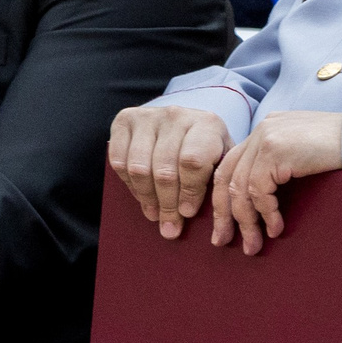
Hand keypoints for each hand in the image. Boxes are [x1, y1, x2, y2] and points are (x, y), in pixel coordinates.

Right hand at [108, 105, 233, 238]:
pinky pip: (119, 160)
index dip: (189, 192)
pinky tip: (141, 194)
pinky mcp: (125, 120)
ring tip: (155, 214)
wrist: (183, 120)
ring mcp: (149, 116)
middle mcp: (177, 115)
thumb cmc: (206, 147)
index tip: (187, 213)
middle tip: (170, 227)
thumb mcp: (222, 159)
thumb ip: (219, 183)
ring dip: (147, 198)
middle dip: (167, 204)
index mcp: (207, 124)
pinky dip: (128, 183)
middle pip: (165, 169)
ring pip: (140, 167)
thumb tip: (216, 226)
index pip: (193, 162)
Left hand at [211, 110, 341, 254]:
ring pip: (240, 188)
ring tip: (253, 245)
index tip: (223, 223)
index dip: (221, 197)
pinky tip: (276, 228)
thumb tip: (261, 200)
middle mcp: (260, 131)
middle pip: (226, 177)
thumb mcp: (300, 153)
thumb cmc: (339, 149)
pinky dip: (266, 214)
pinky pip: (260, 191)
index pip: (229, 165)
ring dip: (246, 222)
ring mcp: (265, 139)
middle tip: (222, 240)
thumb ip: (279, 164)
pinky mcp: (275, 151)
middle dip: (223, 213)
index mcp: (264, 130)